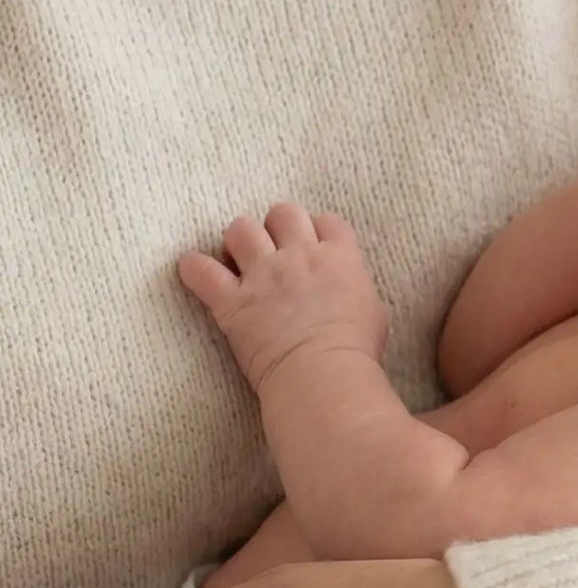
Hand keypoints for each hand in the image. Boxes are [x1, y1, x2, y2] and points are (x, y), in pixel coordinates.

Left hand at [178, 202, 387, 393]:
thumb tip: (348, 289)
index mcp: (339, 257)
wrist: (323, 373)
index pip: (326, 221)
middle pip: (283, 213)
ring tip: (239, 259)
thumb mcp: (374, 310)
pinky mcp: (232, 300)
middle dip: (278, 227)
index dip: (318, 231)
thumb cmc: (355, 350)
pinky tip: (196, 272)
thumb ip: (356, 288)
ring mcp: (263, 275)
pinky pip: (199, 270)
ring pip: (240, 229)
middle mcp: (299, 255)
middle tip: (276, 250)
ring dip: (239, 240)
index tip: (314, 248)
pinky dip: (194, 268)